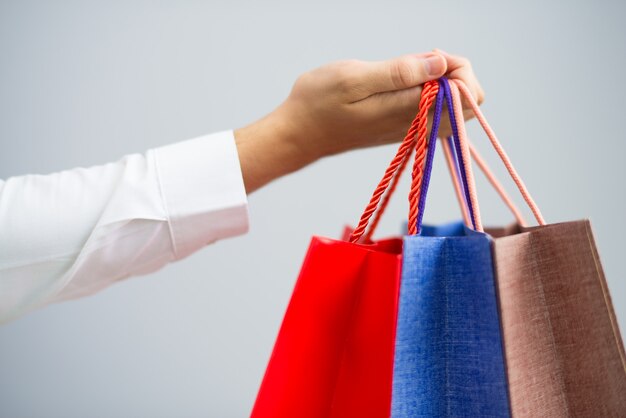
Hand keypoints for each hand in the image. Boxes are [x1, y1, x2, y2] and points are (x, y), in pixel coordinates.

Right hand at [235, 51, 483, 192]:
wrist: (298, 134)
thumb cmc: (318, 102)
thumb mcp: (353, 78)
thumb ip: (399, 72)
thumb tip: (440, 64)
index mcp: (409, 111)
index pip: (467, 94)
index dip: (457, 66)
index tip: (429, 56)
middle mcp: (416, 126)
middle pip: (469, 106)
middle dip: (456, 74)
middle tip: (422, 61)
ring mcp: (411, 131)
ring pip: (454, 110)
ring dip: (444, 83)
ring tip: (413, 70)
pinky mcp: (402, 130)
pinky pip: (435, 113)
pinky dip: (431, 92)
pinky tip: (405, 81)